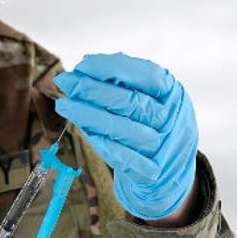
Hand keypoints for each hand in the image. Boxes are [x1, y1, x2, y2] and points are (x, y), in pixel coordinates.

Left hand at [53, 53, 197, 219]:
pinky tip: (84, 132)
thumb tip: (85, 64)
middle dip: (92, 90)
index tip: (81, 64)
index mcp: (173, 94)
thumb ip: (122, 81)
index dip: (113, 68)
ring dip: (90, 116)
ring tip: (63, 104)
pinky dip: (104, 145)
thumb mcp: (148, 97)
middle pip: (131, 102)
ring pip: (124, 129)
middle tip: (64, 81)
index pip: (147, 75)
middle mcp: (170, 119)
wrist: (168, 168)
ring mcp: (162, 147)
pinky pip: (125, 160)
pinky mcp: (150, 173)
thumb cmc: (149, 121)